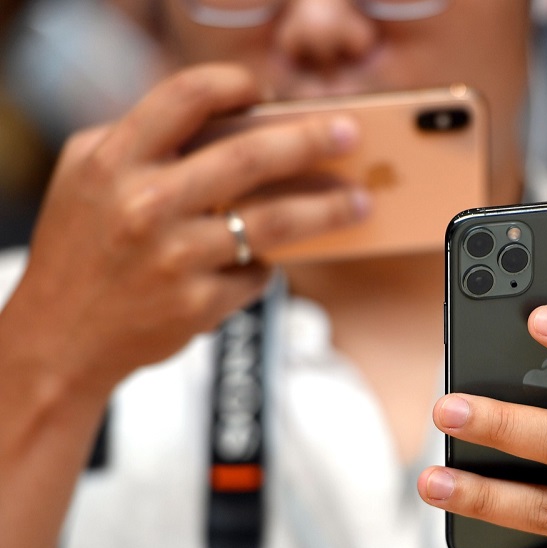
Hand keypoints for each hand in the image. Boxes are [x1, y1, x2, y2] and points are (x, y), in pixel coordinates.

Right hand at [5, 63, 367, 394]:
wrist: (60, 339)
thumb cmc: (82, 248)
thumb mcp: (88, 177)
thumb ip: (145, 142)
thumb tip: (234, 122)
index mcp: (114, 161)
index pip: (186, 97)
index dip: (234, 84)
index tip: (266, 90)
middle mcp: (145, 205)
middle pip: (250, 157)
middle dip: (311, 141)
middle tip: (349, 135)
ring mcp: (175, 258)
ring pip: (276, 223)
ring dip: (328, 209)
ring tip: (359, 201)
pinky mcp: (199, 304)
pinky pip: (259, 273)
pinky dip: (267, 265)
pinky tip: (267, 262)